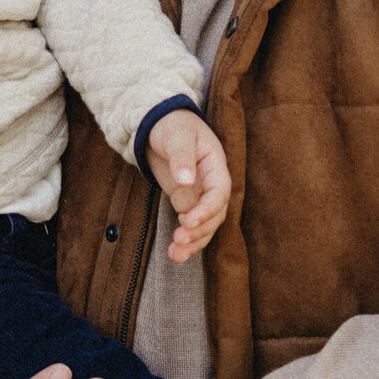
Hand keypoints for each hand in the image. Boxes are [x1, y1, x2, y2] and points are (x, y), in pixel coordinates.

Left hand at [147, 110, 231, 260]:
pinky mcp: (186, 202)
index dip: (207, 209)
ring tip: (175, 255)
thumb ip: (182, 157)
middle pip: (214, 214)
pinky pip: (191, 225)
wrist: (159, 124)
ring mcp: (200, 194)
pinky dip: (186, 241)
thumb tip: (186, 180)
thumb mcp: (178, 135)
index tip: (188, 221)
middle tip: (179, 240)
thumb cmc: (172, 125)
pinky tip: (175, 254)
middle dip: (199, 230)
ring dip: (193, 242)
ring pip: (204, 225)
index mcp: (216, 165)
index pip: (219, 192)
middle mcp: (212, 183)